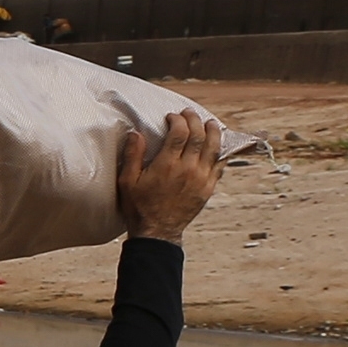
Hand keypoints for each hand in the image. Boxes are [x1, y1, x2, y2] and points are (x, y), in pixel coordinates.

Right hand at [115, 107, 220, 241]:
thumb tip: (136, 133)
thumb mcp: (127, 182)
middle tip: (189, 114)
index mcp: (167, 165)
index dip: (177, 120)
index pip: (179, 133)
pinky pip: (220, 165)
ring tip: (210, 123)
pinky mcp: (208, 188)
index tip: (171, 117)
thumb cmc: (139, 207)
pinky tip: (217, 145)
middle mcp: (187, 169)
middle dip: (195, 120)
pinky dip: (220, 152)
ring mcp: (201, 178)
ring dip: (213, 131)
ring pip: (214, 148)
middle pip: (199, 136)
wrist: (157, 232)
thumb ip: (132, 155)